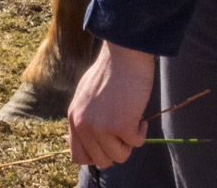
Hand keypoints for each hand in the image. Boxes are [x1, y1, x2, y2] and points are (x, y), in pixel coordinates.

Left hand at [68, 41, 155, 168]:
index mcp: (74, 117)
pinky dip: (141, 131)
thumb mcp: (86, 95)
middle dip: (115, 149)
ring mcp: (102, 127)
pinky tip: (139, 113)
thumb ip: (87, 117)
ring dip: (129, 141)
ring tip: (130, 118)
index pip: (78, 156)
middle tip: (122, 130)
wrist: (124, 55)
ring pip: (120, 157)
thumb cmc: (110, 71)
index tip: (107, 144)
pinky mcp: (122, 125)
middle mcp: (84, 125)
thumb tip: (95, 140)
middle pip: (101, 161)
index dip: (95, 154)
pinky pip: (136, 143)